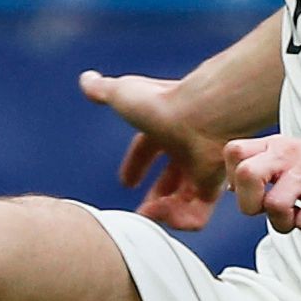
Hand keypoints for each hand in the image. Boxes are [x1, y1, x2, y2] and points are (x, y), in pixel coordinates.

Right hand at [83, 67, 233, 228]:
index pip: (150, 146)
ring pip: (185, 198)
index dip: (136, 162)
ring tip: (148, 216)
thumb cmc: (161, 104)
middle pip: (173, 176)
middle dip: (155, 195)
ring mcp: (202, 165)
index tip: (126, 181)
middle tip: (141, 212)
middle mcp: (188, 145)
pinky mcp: (214, 185)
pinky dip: (179, 221)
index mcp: (166, 124)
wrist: (200, 116)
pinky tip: (164, 218)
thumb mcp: (121, 95)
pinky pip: (198, 214)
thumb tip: (86, 79)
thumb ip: (102, 89)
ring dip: (163, 211)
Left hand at [219, 130, 300, 234]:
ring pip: (274, 205)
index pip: (233, 154)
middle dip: (251, 205)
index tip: (257, 193)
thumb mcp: (296, 161)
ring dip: (284, 224)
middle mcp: (290, 153)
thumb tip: (232, 191)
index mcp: (277, 146)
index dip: (235, 181)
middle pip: (245, 176)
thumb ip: (266, 171)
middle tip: (269, 210)